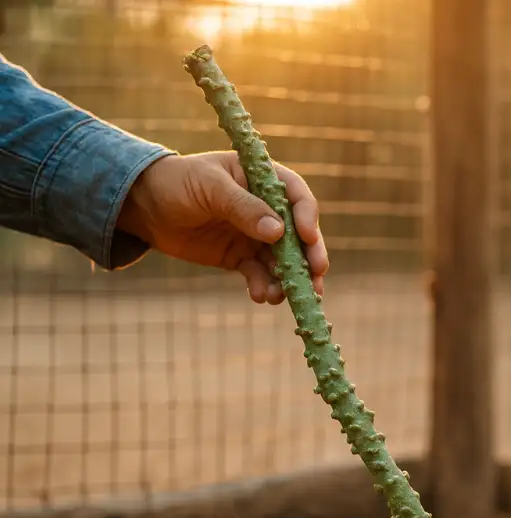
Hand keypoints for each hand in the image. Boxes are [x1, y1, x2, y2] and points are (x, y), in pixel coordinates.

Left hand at [115, 151, 328, 303]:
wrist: (144, 207)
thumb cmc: (177, 183)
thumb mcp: (209, 188)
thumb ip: (243, 208)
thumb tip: (278, 232)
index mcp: (263, 180)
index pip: (296, 197)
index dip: (306, 218)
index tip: (306, 238)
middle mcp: (267, 209)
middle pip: (299, 234)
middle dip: (309, 257)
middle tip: (316, 277)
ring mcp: (256, 235)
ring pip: (284, 260)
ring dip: (288, 279)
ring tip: (283, 296)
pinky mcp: (241, 257)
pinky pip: (261, 274)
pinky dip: (264, 286)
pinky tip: (260, 296)